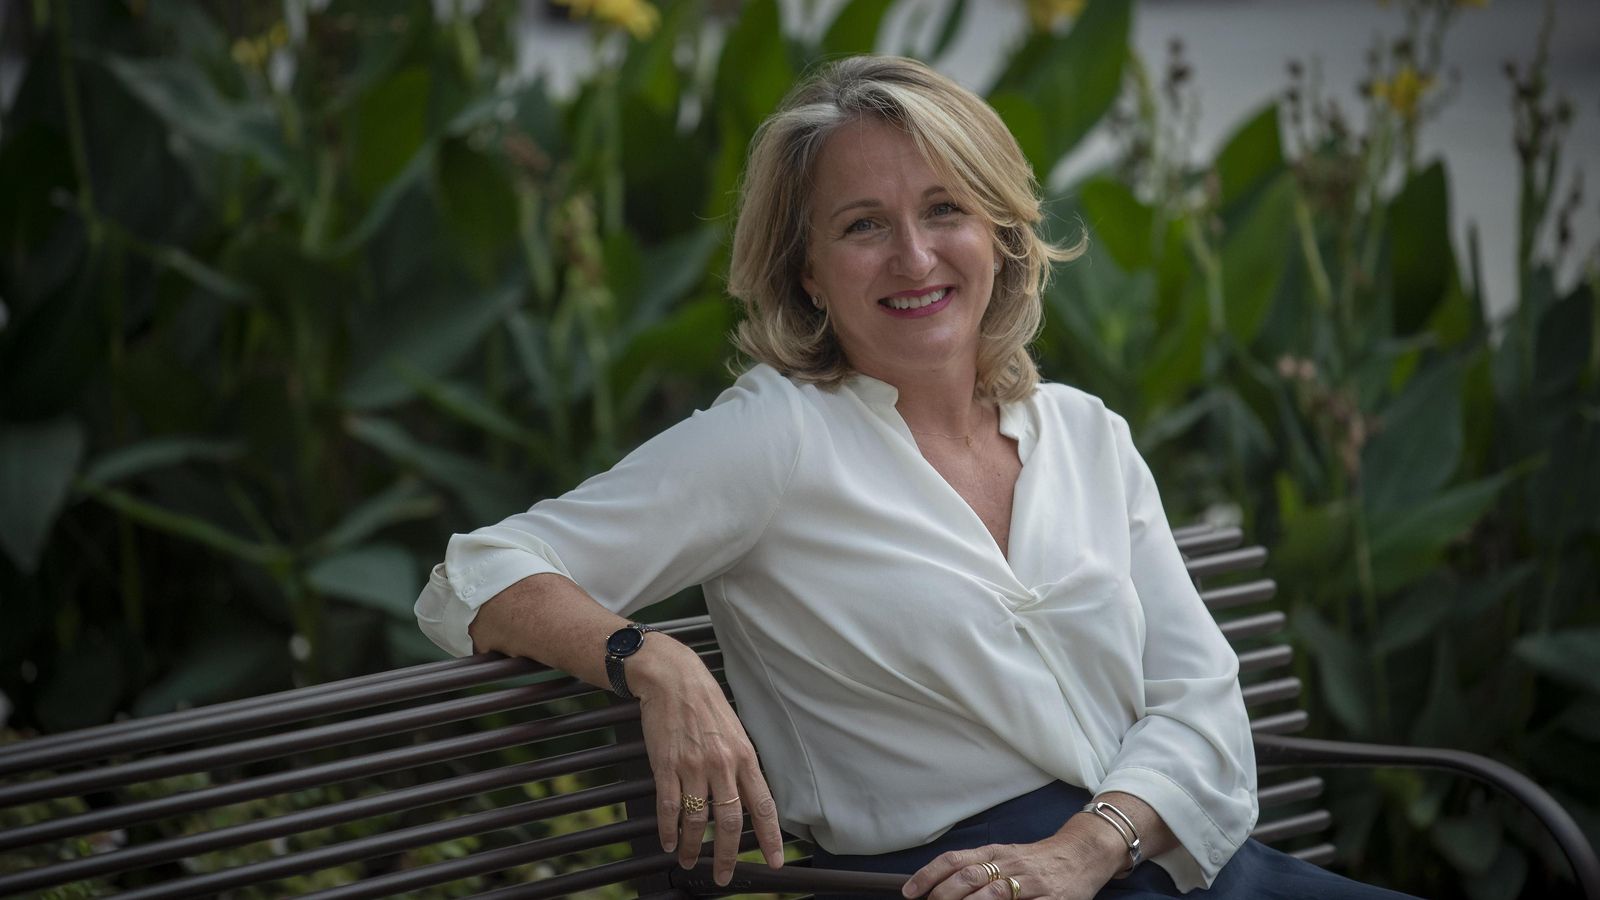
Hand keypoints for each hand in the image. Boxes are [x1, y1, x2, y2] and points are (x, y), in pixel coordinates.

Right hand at [632, 638, 784, 885]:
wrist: (672, 678)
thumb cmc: (705, 703)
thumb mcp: (735, 731)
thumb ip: (741, 764)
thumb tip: (748, 796)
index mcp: (744, 756)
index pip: (763, 806)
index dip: (770, 838)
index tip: (774, 861)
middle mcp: (722, 764)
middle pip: (730, 822)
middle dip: (728, 856)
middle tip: (724, 876)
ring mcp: (693, 766)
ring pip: (698, 820)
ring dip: (694, 847)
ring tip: (690, 860)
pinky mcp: (666, 766)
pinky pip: (669, 807)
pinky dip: (669, 830)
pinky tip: (670, 842)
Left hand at [901, 829, 1124, 899]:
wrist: (1083, 852)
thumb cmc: (1037, 859)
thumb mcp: (1005, 855)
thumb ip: (977, 867)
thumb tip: (938, 884)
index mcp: (995, 853)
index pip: (954, 860)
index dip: (929, 875)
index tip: (910, 892)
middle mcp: (1009, 864)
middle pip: (969, 877)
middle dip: (944, 895)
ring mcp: (1031, 883)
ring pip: (994, 894)